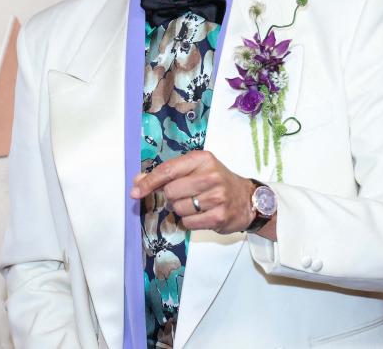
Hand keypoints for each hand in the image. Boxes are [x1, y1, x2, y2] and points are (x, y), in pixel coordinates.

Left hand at [131, 150, 255, 233]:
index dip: (149, 182)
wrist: (247, 199)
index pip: (168, 170)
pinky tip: (202, 214)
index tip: (135, 191)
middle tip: (186, 194)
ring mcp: (216, 197)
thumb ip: (168, 173)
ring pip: (178, 208)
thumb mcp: (196, 169)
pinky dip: (190, 221)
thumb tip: (138, 181)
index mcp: (202, 159)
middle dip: (173, 196)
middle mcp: (210, 175)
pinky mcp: (219, 216)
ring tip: (197, 204)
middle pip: (171, 191)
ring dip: (182, 209)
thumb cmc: (217, 181)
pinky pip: (188, 222)